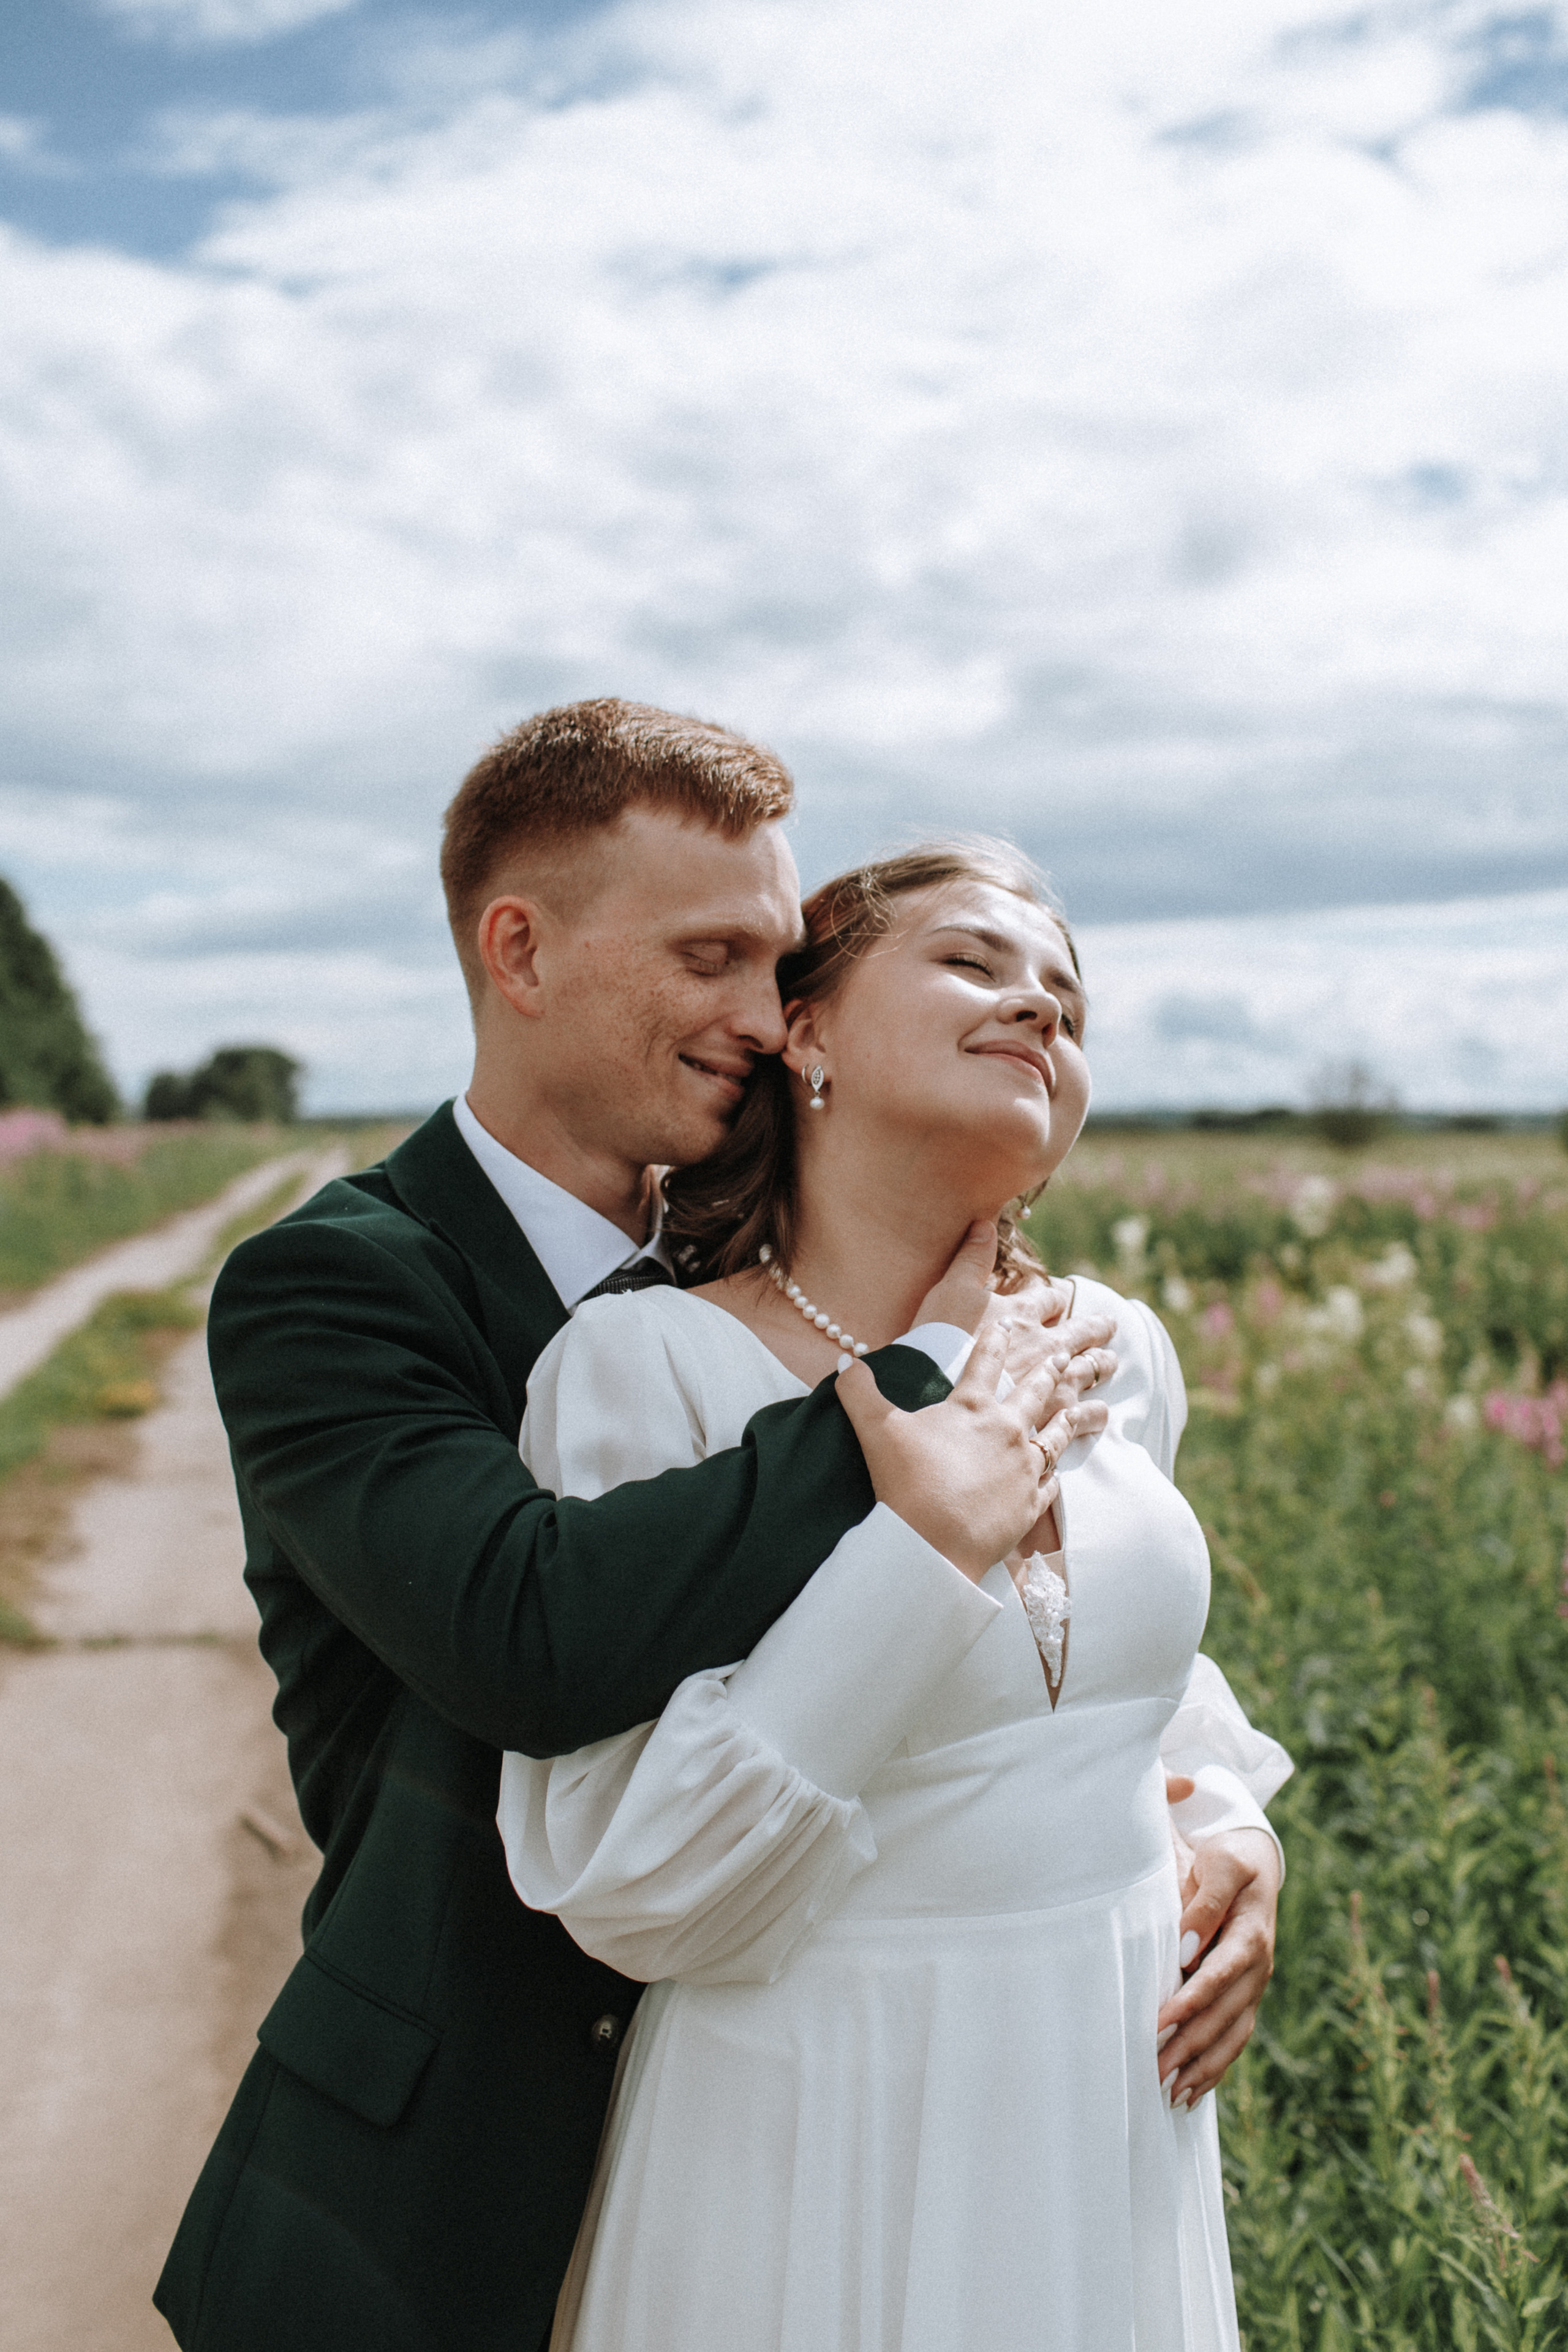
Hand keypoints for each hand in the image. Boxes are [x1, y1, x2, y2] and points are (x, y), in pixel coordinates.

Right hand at [835, 1316, 1109, 1579]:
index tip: (1005, 1325)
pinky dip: (1055, 1475)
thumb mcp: (876, 1430)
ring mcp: (1023, 1468)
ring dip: (1073, 1416)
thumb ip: (860, 1392)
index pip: (985, 1363)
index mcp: (971, 1409)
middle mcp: (1006, 1431)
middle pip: (1034, 1391)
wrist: (933, 1544)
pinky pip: (1051, 1484)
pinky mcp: (1029, 1505)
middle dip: (1051, 1368)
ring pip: (1056, 1434)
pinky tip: (1059, 1472)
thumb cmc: (906, 1483)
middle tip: (1067, 1352)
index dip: (994, 1340)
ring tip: (1090, 1405)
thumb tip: (845, 1361)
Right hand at [912, 1225, 1117, 1416]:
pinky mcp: (1051, 1419)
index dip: (1054, 1299)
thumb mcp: (949, 1290)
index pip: (1049, 1300)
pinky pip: (1082, 1418)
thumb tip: (985, 1223)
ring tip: (1110, 1363)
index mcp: (1023, 1315)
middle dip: (1094, 1328)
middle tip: (1109, 1325)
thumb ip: (970, 1258)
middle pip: (1079, 1333)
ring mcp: (1051, 1385)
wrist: (936, 1397)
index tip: (1059, 1299)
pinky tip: (1099, 1413)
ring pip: (1088, 1371)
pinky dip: (1093, 1413)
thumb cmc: (939, 1342)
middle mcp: (1045, 1347)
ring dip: (1100, 1365)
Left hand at [1156, 1828, 1280, 2108]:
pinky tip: (1192, 2092)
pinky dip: (1215, 2067)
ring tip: (1170, 2094)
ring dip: (1202, 2067)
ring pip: (1231, 2037)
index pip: (1219, 1976)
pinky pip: (1235, 2039)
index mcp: (1251, 1936)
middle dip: (1190, 2046)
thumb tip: (1186, 1948)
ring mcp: (1255, 1987)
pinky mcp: (1247, 1997)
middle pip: (1224, 2016)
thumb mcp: (1222, 1865)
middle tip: (1154, 2072)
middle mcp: (1258, 1969)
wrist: (1256, 1863)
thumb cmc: (1230, 1860)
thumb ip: (1206, 1903)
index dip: (1190, 2001)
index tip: (1159, 2023)